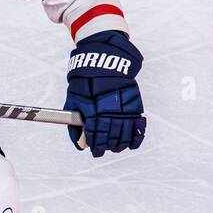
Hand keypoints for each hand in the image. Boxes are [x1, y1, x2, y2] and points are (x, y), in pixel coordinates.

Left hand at [64, 30, 145, 155]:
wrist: (104, 60)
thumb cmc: (86, 82)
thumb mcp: (74, 101)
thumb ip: (75, 125)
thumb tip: (81, 146)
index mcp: (93, 111)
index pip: (96, 137)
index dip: (96, 147)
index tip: (96, 152)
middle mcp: (109, 111)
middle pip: (111, 137)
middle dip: (108, 146)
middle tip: (106, 149)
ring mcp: (124, 108)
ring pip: (125, 134)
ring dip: (121, 144)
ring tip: (117, 147)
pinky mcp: (135, 104)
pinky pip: (138, 125)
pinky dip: (137, 136)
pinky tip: (132, 143)